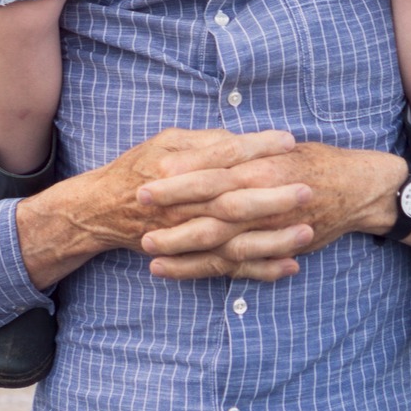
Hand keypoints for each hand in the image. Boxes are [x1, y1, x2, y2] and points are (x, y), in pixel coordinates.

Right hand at [16, 127, 301, 288]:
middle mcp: (183, 204)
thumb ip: (203, 142)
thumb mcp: (166, 142)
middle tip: (307, 188)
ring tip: (307, 231)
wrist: (102, 210)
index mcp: (178, 169)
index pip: (224, 156)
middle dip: (273, 196)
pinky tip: (289, 265)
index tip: (290, 142)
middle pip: (234, 200)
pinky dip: (259, 270)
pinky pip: (229, 268)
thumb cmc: (137, 168)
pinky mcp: (191, 257)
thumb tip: (239, 140)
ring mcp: (188, 235)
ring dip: (273, 239)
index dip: (257, 148)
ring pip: (235, 240)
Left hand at [138, 142, 410, 279]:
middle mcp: (264, 196)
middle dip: (174, 206)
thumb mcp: (279, 149)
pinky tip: (173, 270)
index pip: (215, 168)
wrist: (357, 189)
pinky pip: (233, 263)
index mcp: (261, 166)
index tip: (150, 173)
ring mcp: (269, 227)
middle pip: (211, 203)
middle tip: (139, 204)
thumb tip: (209, 145)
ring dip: (181, 244)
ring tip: (146, 247)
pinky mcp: (273, 248)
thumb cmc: (314, 163)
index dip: (183, 173)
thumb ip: (244, 152)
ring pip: (218, 239)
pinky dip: (203, 269)